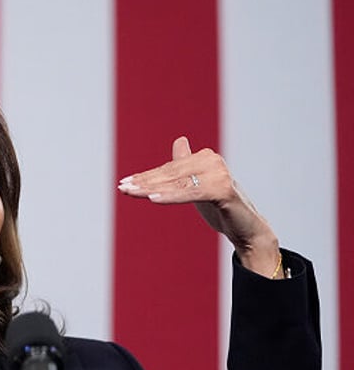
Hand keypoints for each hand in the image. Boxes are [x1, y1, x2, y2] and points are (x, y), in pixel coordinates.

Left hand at [117, 137, 280, 276]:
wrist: (246, 228)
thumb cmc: (219, 206)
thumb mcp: (197, 184)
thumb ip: (186, 164)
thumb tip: (180, 140)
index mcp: (204, 158)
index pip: (168, 169)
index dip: (145, 177)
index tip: (123, 183)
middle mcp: (212, 161)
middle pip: (170, 175)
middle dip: (144, 183)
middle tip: (122, 188)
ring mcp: (219, 174)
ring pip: (177, 184)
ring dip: (151, 189)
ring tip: (131, 193)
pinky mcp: (223, 190)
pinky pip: (191, 193)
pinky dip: (170, 196)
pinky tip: (152, 199)